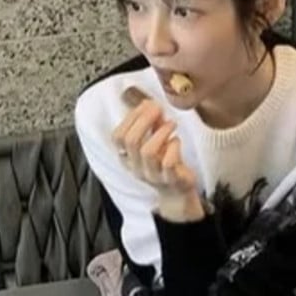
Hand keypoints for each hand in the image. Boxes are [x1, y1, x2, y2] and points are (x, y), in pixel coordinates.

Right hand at [112, 88, 198, 203]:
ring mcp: (153, 175)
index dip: (130, 118)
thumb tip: (148, 103)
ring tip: (172, 124)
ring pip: (148, 152)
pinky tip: (177, 141)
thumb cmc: (163, 162)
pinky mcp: (170, 180)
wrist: (176, 191)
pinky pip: (168, 163)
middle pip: (131, 141)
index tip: (145, 105)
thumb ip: (151, 124)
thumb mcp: (153, 141)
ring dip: (160, 132)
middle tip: (158, 109)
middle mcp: (136, 167)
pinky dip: (173, 147)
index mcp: (127, 157)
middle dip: (144, 120)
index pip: (118, 136)